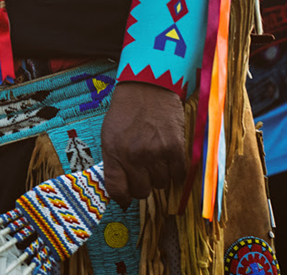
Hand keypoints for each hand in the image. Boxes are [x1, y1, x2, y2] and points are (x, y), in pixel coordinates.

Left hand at [99, 81, 187, 206]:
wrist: (147, 88)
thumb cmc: (126, 112)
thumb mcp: (109, 135)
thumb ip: (113, 163)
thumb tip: (120, 190)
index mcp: (113, 152)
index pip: (117, 190)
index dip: (122, 198)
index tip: (126, 198)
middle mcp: (133, 156)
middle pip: (142, 191)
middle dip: (142, 186)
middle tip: (143, 173)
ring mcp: (155, 153)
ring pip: (161, 185)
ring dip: (159, 176)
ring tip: (156, 159)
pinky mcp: (175, 148)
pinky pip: (178, 175)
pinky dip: (175, 171)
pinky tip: (169, 159)